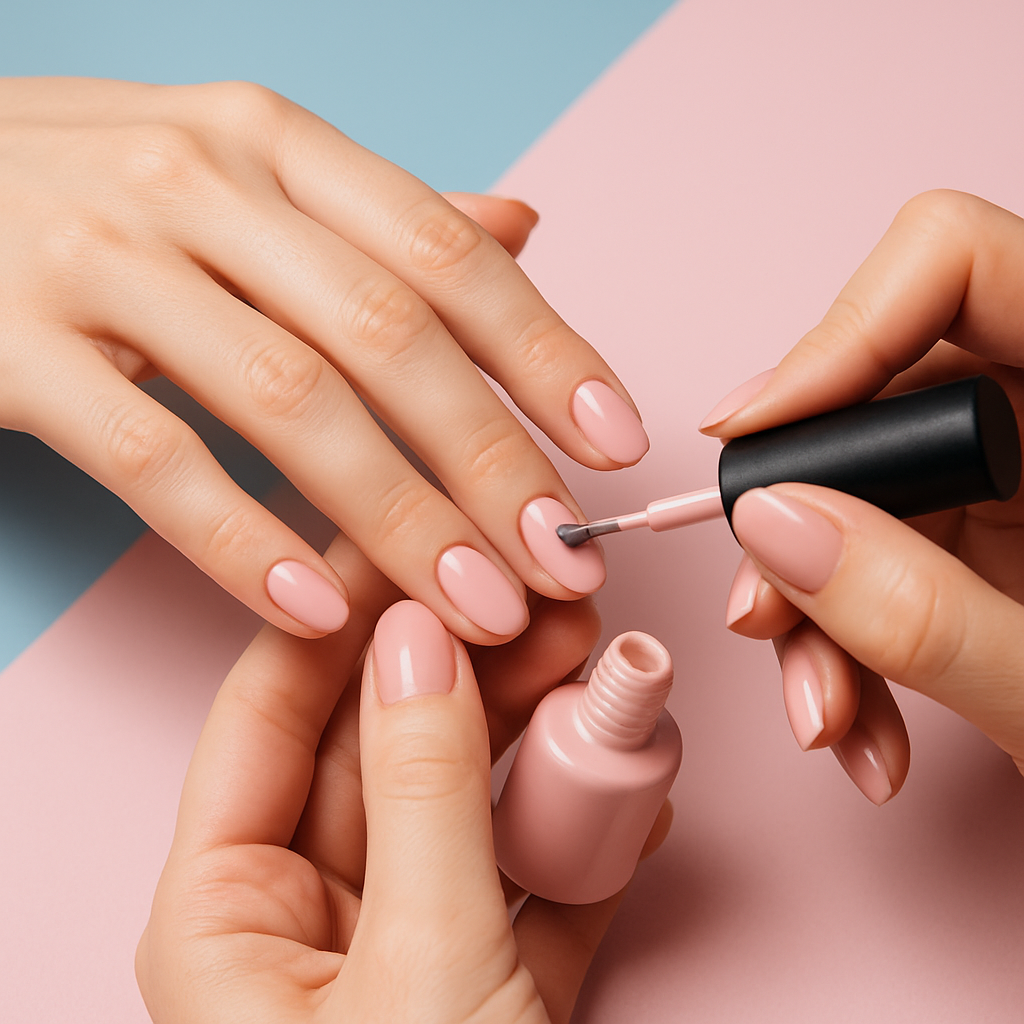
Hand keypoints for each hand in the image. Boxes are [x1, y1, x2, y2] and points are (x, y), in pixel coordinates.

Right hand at [1, 78, 644, 643]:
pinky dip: (242, 542)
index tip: (615, 446)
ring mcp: (100, 260)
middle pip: (388, 336)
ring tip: (476, 606)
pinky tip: (319, 609)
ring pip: (288, 402)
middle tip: (561, 559)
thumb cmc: (99, 187)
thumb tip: (517, 233)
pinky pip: (152, 458)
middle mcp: (200, 184)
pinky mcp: (9, 346)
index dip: (546, 353)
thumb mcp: (244, 170)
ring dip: (399, 518)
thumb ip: (378, 216)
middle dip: (491, 460)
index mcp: (277, 143)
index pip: (445, 254)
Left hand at [136, 532, 669, 1023]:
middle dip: (476, 668)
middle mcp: (306, 920)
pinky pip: (534, 884)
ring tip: (606, 676)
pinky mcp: (487, 988)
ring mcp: (401, 950)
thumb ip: (423, 794)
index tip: (416, 531)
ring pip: (470, 806)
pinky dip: (589, 837)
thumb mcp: (417, 972)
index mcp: (227, 915)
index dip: (345, 611)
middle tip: (543, 596)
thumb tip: (421, 638)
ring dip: (544, 742)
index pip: (273, 710)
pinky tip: (634, 786)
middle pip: (389, 748)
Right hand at [700, 190, 1023, 802]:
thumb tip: (773, 521)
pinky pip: (864, 556)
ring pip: (846, 493)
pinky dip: (841, 644)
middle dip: (798, 523)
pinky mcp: (974, 537)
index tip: (755, 438)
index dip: (839, 335)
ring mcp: (1003, 479)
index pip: (958, 263)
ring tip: (828, 713)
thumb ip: (924, 613)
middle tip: (767, 613)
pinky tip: (859, 720)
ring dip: (811, 613)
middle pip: (869, 400)